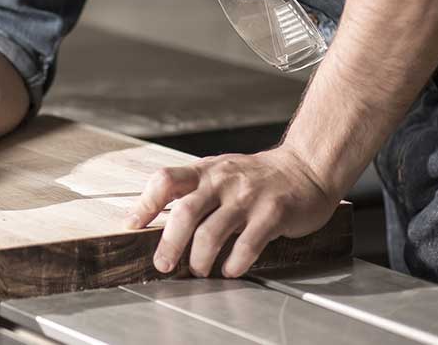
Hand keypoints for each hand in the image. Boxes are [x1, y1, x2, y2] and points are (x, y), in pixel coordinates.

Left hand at [125, 145, 339, 277]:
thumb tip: (156, 221)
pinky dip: (235, 262)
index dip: (144, 204)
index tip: (131, 226)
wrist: (306, 167)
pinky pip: (248, 243)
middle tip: (163, 264)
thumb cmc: (256, 176)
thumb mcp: (219, 173)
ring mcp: (248, 197)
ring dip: (200, 257)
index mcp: (204, 171)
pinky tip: (231, 270)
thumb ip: (192, 192)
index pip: (164, 181)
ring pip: (212, 231)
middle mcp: (222, 181)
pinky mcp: (273, 213)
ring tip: (199, 270)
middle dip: (169, 243)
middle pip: (185, 211)